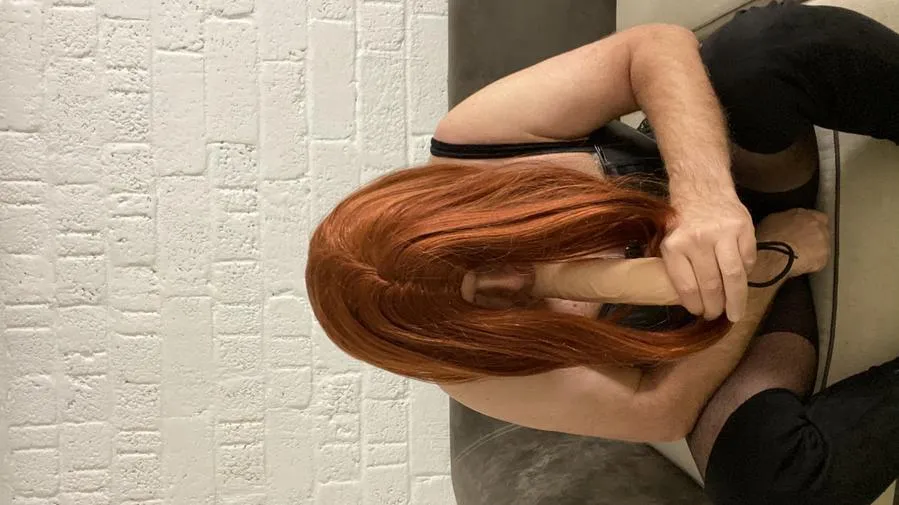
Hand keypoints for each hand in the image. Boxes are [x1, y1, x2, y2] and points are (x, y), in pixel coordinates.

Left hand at [662, 190, 755, 321]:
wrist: (702, 189)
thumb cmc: (684, 222)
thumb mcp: (669, 241)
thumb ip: (676, 267)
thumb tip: (683, 300)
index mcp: (675, 246)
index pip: (687, 286)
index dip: (695, 305)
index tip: (699, 312)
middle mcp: (698, 240)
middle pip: (711, 284)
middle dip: (716, 306)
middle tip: (717, 316)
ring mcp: (723, 234)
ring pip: (733, 276)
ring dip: (736, 299)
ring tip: (735, 312)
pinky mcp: (743, 229)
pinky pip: (748, 260)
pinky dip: (746, 274)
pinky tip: (740, 282)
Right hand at [755, 209, 830, 276]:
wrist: (773, 255)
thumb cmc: (769, 239)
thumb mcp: (772, 220)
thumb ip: (785, 219)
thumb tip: (785, 223)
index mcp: (804, 214)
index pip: (817, 216)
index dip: (811, 224)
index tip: (806, 230)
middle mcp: (816, 225)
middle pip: (823, 230)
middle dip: (815, 237)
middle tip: (802, 245)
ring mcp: (823, 241)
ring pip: (823, 246)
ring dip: (814, 250)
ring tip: (800, 257)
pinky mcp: (824, 257)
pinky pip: (820, 260)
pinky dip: (813, 263)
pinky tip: (801, 265)